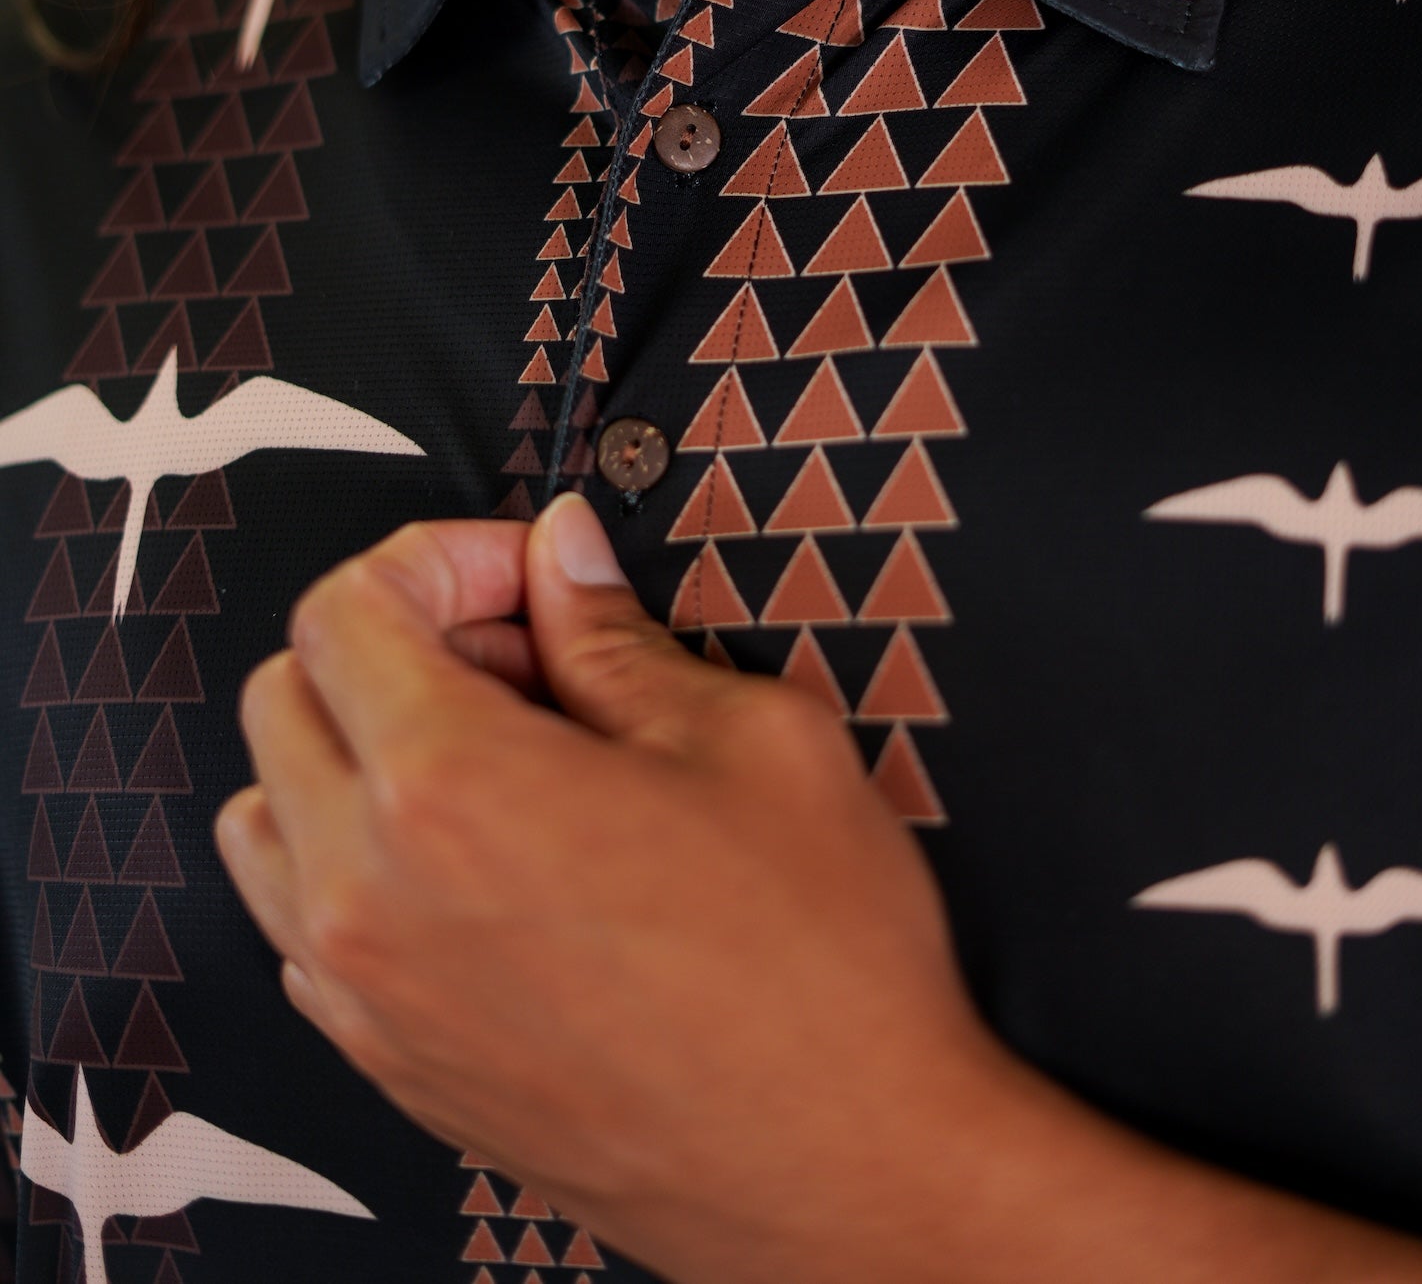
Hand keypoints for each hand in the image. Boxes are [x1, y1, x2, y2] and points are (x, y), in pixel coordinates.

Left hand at [213, 494, 1006, 1283]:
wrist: (849, 1173)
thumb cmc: (819, 970)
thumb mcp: (750, 739)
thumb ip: (616, 635)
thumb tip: (562, 557)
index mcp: (450, 785)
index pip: (342, 609)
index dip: (435, 560)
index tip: (520, 576)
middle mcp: (372, 893)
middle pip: (285, 697)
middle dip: (392, 643)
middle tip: (521, 656)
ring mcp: (367, 995)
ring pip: (265, 817)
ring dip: (351, 753)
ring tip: (489, 757)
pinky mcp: (390, 1068)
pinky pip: (302, 930)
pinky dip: (354, 864)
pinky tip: (478, 863)